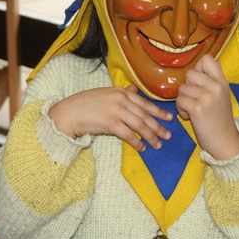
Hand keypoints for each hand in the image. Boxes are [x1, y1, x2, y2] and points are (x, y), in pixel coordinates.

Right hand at [48, 84, 172, 151]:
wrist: (69, 112)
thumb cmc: (85, 104)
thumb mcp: (105, 94)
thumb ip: (121, 93)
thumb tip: (134, 90)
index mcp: (120, 91)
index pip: (144, 102)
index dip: (158, 111)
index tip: (169, 118)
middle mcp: (120, 99)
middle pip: (144, 115)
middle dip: (158, 126)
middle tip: (169, 135)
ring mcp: (116, 110)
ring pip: (140, 125)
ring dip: (151, 136)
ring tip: (158, 145)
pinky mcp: (110, 123)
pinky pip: (128, 135)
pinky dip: (137, 142)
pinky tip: (142, 148)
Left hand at [176, 54, 238, 159]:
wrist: (224, 140)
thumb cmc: (219, 117)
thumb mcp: (222, 93)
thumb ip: (213, 78)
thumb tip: (206, 60)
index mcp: (222, 81)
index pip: (207, 59)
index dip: (198, 68)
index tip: (198, 81)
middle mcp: (216, 86)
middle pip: (190, 73)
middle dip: (187, 86)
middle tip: (194, 99)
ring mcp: (207, 97)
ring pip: (182, 88)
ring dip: (182, 99)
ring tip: (191, 109)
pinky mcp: (198, 108)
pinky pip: (180, 100)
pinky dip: (181, 109)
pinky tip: (189, 116)